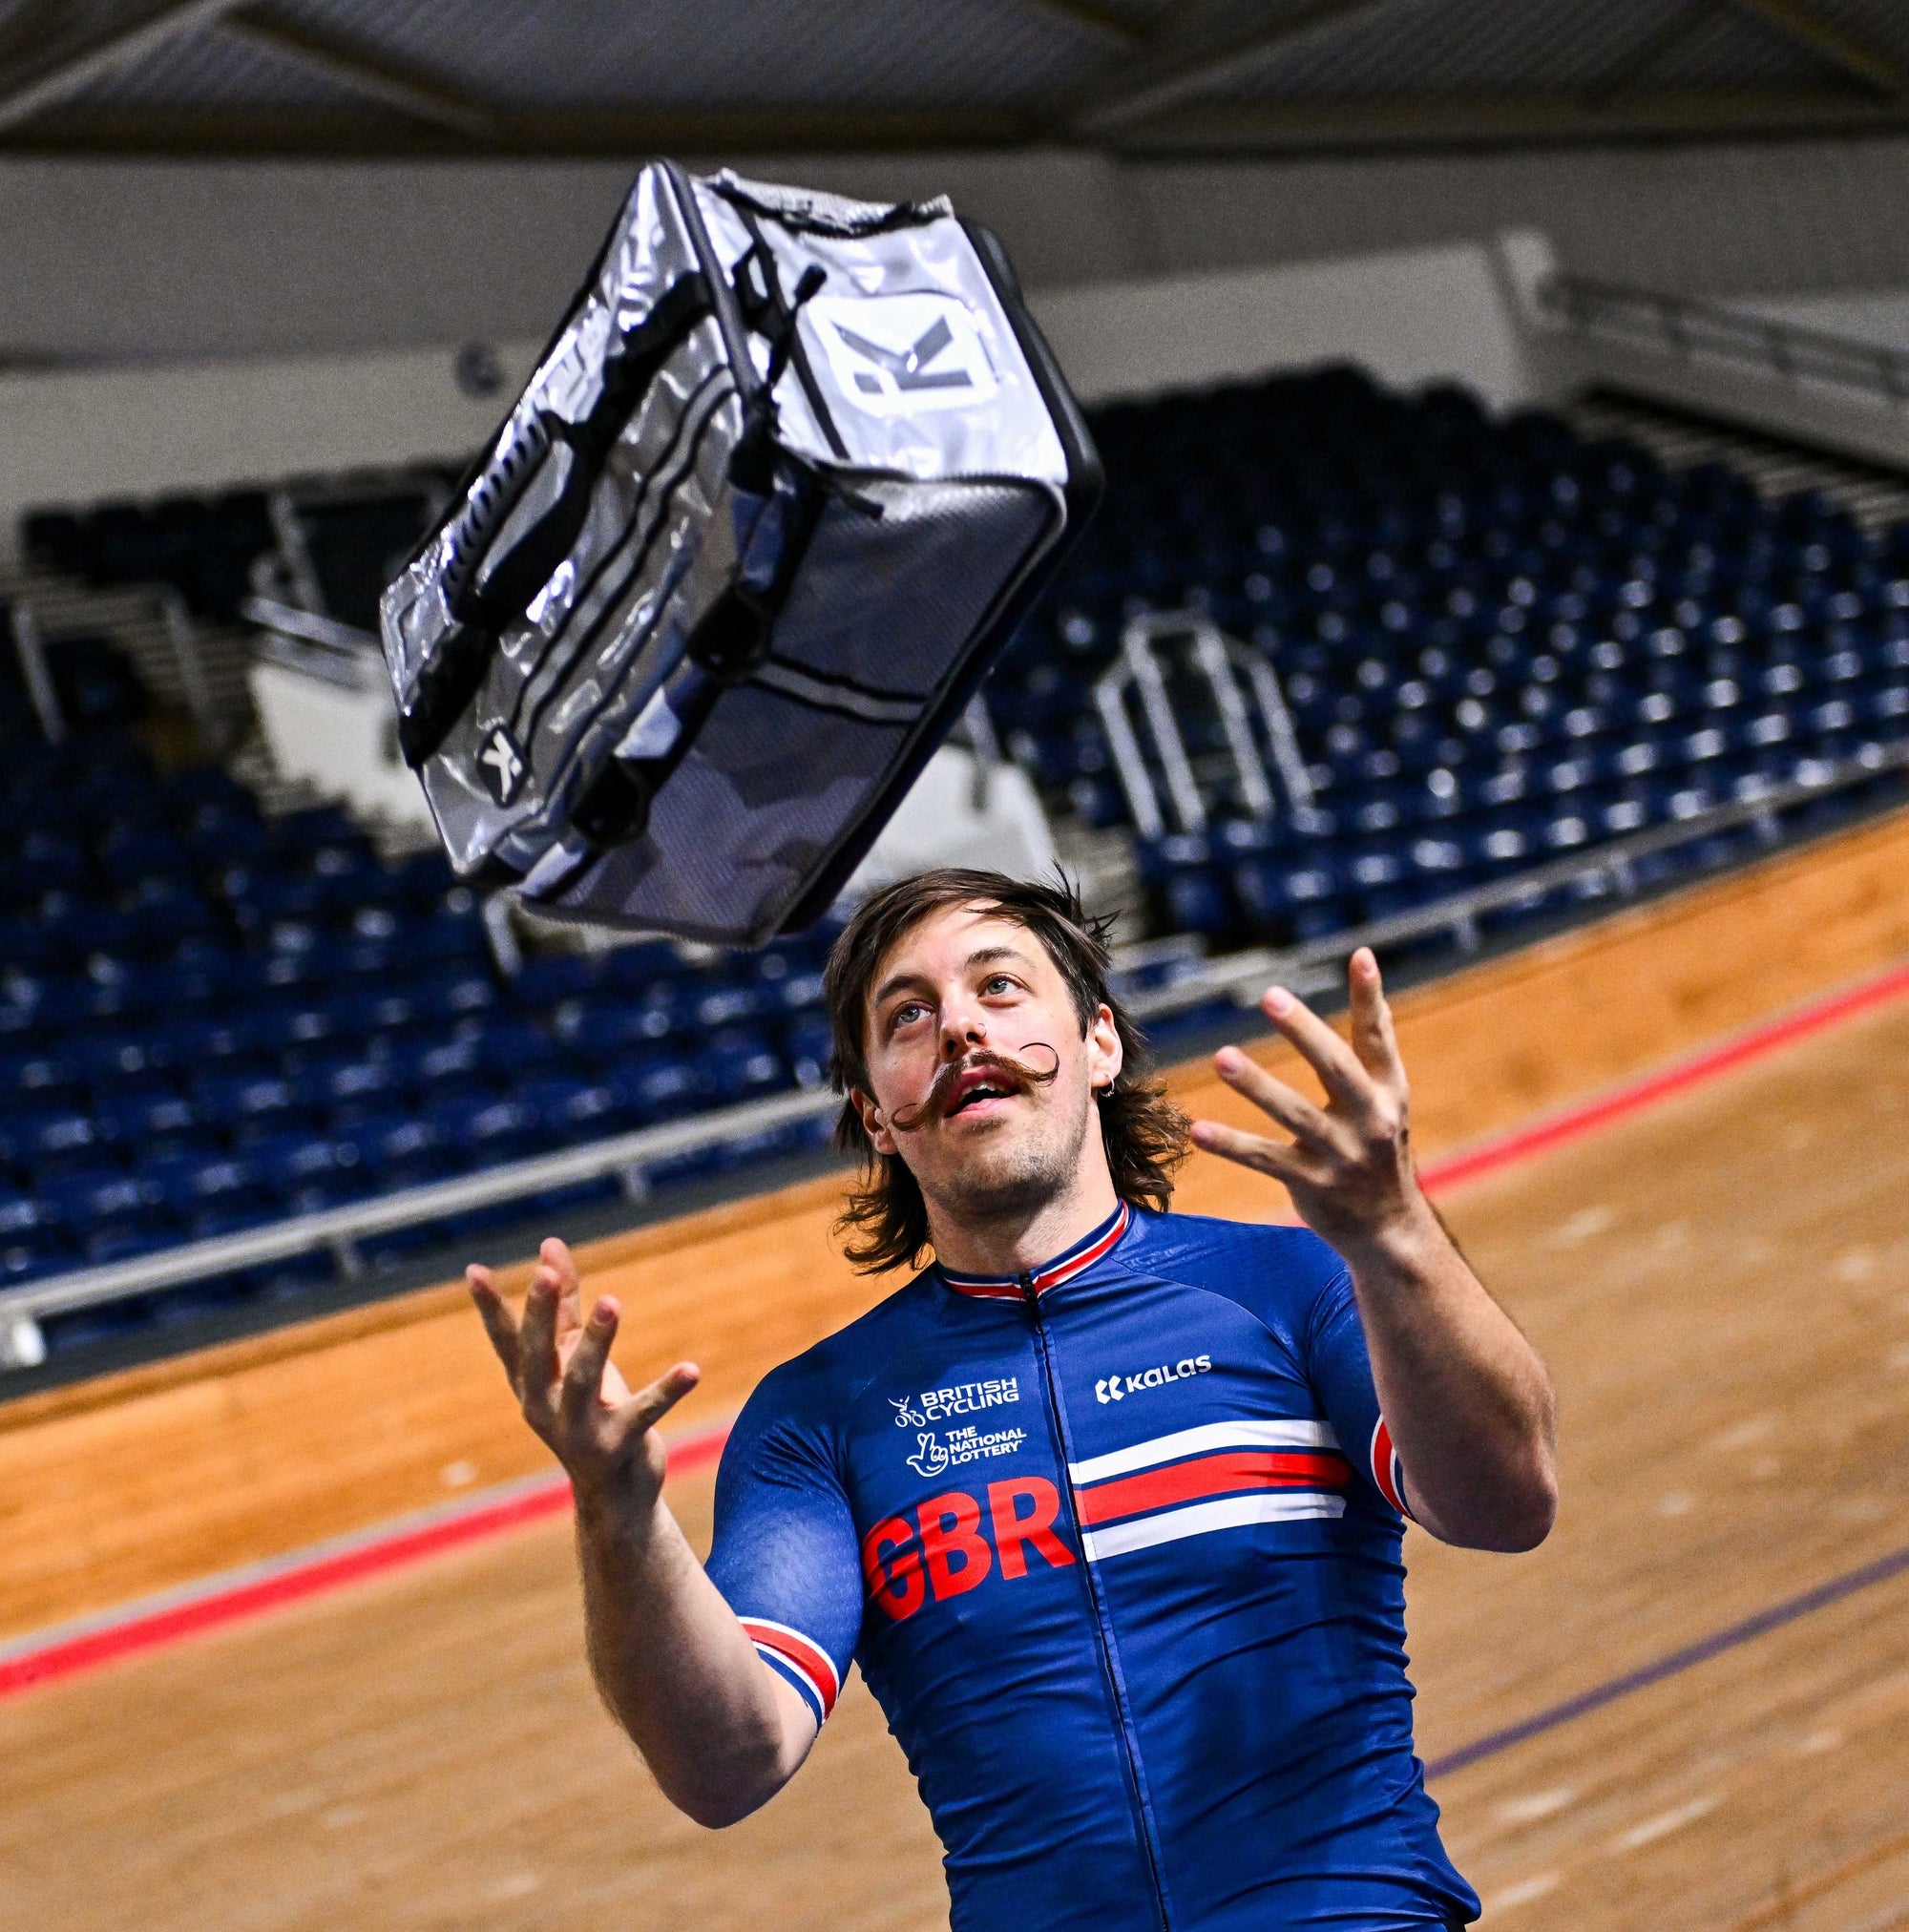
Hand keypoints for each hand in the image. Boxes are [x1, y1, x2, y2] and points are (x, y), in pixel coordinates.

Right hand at [468, 1236, 699, 1519]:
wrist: (613, 1494)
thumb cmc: (591, 1410)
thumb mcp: (573, 1356)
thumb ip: (564, 1303)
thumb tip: (549, 1245)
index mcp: (532, 1382)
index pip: (507, 1340)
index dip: (490, 1307)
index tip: (473, 1271)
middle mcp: (545, 1406)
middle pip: (538, 1354)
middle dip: (541, 1314)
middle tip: (545, 1275)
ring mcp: (578, 1429)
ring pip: (583, 1378)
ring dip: (597, 1339)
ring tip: (611, 1301)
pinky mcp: (618, 1445)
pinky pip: (644, 1412)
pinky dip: (668, 1390)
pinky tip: (692, 1369)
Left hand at [1190, 948, 1426, 1258]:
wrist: (1389, 1229)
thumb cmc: (1378, 1148)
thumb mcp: (1387, 1100)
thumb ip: (1373, 1047)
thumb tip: (1371, 981)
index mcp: (1387, 1091)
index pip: (1378, 1037)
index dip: (1370, 996)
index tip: (1360, 956)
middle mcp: (1369, 1119)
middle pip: (1335, 1068)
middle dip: (1304, 1031)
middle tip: (1271, 995)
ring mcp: (1340, 1154)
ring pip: (1294, 1114)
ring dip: (1257, 1084)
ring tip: (1221, 1057)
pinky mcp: (1311, 1183)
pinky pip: (1265, 1159)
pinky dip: (1231, 1144)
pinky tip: (1197, 1129)